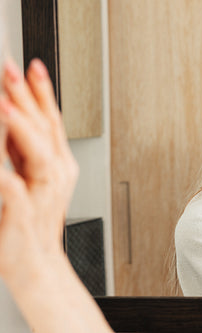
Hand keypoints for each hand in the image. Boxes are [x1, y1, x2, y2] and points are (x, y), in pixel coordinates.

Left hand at [0, 57, 77, 277]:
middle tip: (12, 69)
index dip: (42, 93)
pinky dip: (6, 172)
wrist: (35, 264)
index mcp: (56, 164)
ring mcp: (43, 192)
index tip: (31, 67)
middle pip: (46, 130)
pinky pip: (14, 189)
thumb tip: (9, 120)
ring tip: (7, 104)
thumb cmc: (29, 224)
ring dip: (23, 127)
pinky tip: (1, 162)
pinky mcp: (25, 212)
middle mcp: (55, 174)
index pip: (51, 121)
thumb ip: (18, 151)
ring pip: (39, 154)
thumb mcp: (26, 178)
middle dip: (29, 97)